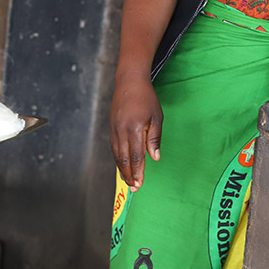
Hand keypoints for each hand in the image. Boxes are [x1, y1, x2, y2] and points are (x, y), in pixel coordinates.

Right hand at [110, 70, 162, 191]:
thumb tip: (154, 158)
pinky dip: (117, 158)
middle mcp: (122, 130)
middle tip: (134, 188)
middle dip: (129, 175)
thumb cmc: (146, 98)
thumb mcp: (156, 117)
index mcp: (135, 128)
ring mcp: (114, 128)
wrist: (129, 81)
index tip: (140, 184)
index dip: (138, 172)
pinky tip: (122, 165)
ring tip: (128, 180)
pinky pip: (113, 146)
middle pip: (124, 158)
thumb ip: (154, 138)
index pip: (136, 156)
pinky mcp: (111, 126)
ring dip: (122, 169)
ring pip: (116, 154)